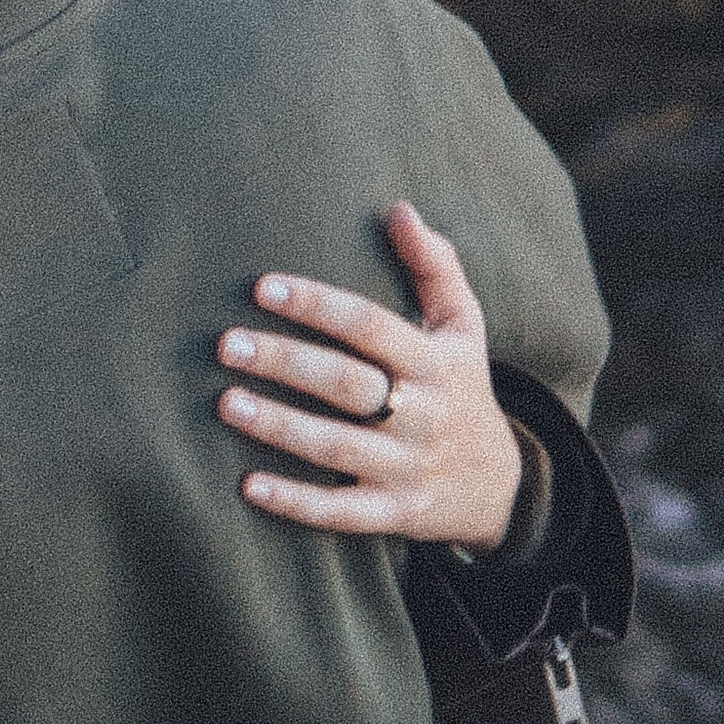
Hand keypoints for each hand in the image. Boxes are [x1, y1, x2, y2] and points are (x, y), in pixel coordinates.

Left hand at [217, 200, 526, 552]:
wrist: (497, 486)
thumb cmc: (461, 388)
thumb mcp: (464, 326)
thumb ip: (435, 266)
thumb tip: (399, 209)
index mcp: (435, 362)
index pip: (370, 326)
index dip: (317, 304)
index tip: (263, 286)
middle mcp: (422, 414)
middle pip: (347, 384)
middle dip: (286, 361)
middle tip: (227, 343)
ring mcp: (407, 468)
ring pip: (336, 448)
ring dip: (279, 426)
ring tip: (226, 403)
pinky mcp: (394, 514)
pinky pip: (341, 513)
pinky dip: (295, 502)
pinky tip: (247, 486)